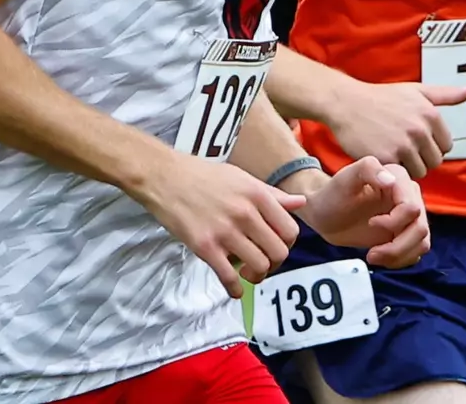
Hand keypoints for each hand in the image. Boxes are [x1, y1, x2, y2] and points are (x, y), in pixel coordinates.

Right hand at [138, 152, 303, 297]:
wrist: (164, 177)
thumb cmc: (202, 175)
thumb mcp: (241, 178)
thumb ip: (272, 195)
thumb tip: (301, 203)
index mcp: (257, 195)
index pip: (290, 230)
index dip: (287, 244)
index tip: (276, 246)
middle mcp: (245, 213)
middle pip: (278, 252)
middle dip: (274, 262)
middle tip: (263, 261)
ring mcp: (225, 231)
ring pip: (259, 266)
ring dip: (257, 275)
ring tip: (248, 272)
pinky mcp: (205, 247)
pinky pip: (229, 277)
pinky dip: (235, 289)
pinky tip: (233, 288)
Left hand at [299, 156, 429, 267]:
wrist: (325, 213)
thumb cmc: (333, 194)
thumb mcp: (346, 178)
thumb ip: (368, 169)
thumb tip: (390, 181)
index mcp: (398, 178)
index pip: (412, 207)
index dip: (394, 222)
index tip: (371, 223)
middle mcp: (408, 196)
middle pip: (420, 228)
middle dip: (397, 246)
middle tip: (372, 253)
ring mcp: (408, 216)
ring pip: (422, 242)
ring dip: (398, 255)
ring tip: (373, 256)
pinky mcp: (405, 233)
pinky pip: (416, 251)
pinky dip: (400, 260)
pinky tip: (380, 257)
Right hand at [324, 79, 465, 178]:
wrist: (346, 103)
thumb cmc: (381, 97)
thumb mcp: (415, 90)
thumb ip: (446, 94)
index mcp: (430, 114)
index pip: (446, 146)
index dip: (431, 145)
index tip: (415, 139)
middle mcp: (420, 129)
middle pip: (434, 161)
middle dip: (421, 158)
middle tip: (402, 147)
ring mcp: (403, 145)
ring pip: (419, 171)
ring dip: (407, 166)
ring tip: (392, 151)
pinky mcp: (386, 158)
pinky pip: (400, 175)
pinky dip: (392, 169)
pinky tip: (382, 155)